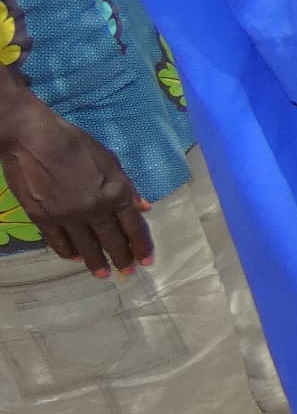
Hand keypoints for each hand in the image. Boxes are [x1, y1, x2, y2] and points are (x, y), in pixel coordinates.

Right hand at [0, 100, 152, 276]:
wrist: (33, 139)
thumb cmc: (74, 144)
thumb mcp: (110, 161)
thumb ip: (127, 187)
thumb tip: (144, 207)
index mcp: (116, 192)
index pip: (134, 226)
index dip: (141, 245)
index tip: (146, 261)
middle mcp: (95, 209)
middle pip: (112, 240)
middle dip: (122, 258)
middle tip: (128, 273)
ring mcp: (68, 216)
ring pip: (87, 246)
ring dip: (96, 263)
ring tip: (104, 275)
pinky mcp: (43, 218)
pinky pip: (59, 242)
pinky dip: (69, 253)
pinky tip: (76, 259)